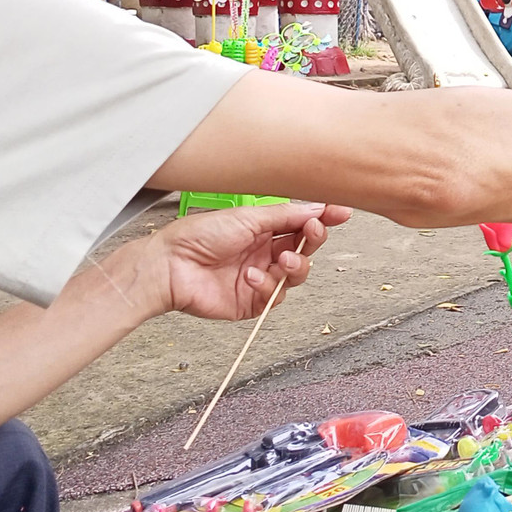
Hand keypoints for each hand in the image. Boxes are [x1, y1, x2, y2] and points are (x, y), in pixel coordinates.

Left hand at [141, 201, 351, 319]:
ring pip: (296, 275)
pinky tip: (251, 277)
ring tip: (281, 261)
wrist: (170, 267)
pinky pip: (275, 296)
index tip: (341, 212)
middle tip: (313, 232)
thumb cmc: (198, 237)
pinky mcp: (252, 301)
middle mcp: (264, 252)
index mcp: (262, 228)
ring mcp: (260, 277)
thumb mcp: (247, 218)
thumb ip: (285, 216)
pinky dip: (267, 286)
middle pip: (304, 249)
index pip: (300, 223)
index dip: (322, 219)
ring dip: (294, 267)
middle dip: (312, 240)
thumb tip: (315, 209)